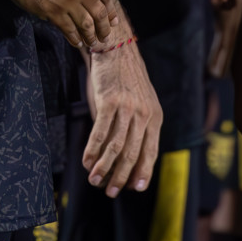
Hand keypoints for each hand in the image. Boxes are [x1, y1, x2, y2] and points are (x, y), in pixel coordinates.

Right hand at [3, 0, 114, 47]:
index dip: (111, 11)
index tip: (113, 21)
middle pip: (99, 12)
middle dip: (104, 27)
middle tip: (105, 36)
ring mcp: (67, 0)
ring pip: (86, 24)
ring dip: (91, 36)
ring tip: (92, 43)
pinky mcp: (54, 12)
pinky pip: (69, 29)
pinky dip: (75, 38)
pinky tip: (77, 43)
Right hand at [83, 42, 161, 197]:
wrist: (116, 49)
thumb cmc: (126, 79)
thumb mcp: (141, 102)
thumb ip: (136, 126)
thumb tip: (123, 156)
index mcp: (155, 116)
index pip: (151, 151)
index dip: (143, 172)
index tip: (135, 188)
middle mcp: (144, 114)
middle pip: (132, 154)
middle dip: (121, 177)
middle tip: (110, 191)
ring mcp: (127, 108)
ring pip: (116, 147)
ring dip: (104, 168)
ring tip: (94, 180)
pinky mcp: (110, 102)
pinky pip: (100, 133)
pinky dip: (92, 150)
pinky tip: (86, 161)